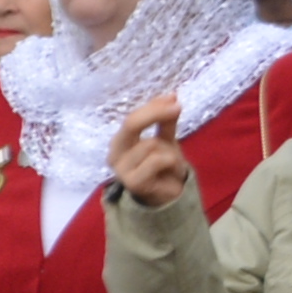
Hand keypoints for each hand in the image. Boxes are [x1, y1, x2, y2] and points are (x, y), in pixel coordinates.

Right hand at [106, 92, 194, 208]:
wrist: (167, 197)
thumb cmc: (163, 168)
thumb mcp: (165, 139)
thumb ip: (165, 120)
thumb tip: (171, 95)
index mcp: (120, 141)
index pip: (132, 117)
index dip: (153, 106)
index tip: (174, 98)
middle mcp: (114, 153)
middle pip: (130, 124)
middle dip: (154, 113)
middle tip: (177, 107)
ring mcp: (121, 169)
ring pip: (151, 144)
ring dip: (169, 150)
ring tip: (170, 162)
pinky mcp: (132, 182)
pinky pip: (157, 160)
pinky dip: (170, 162)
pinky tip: (169, 171)